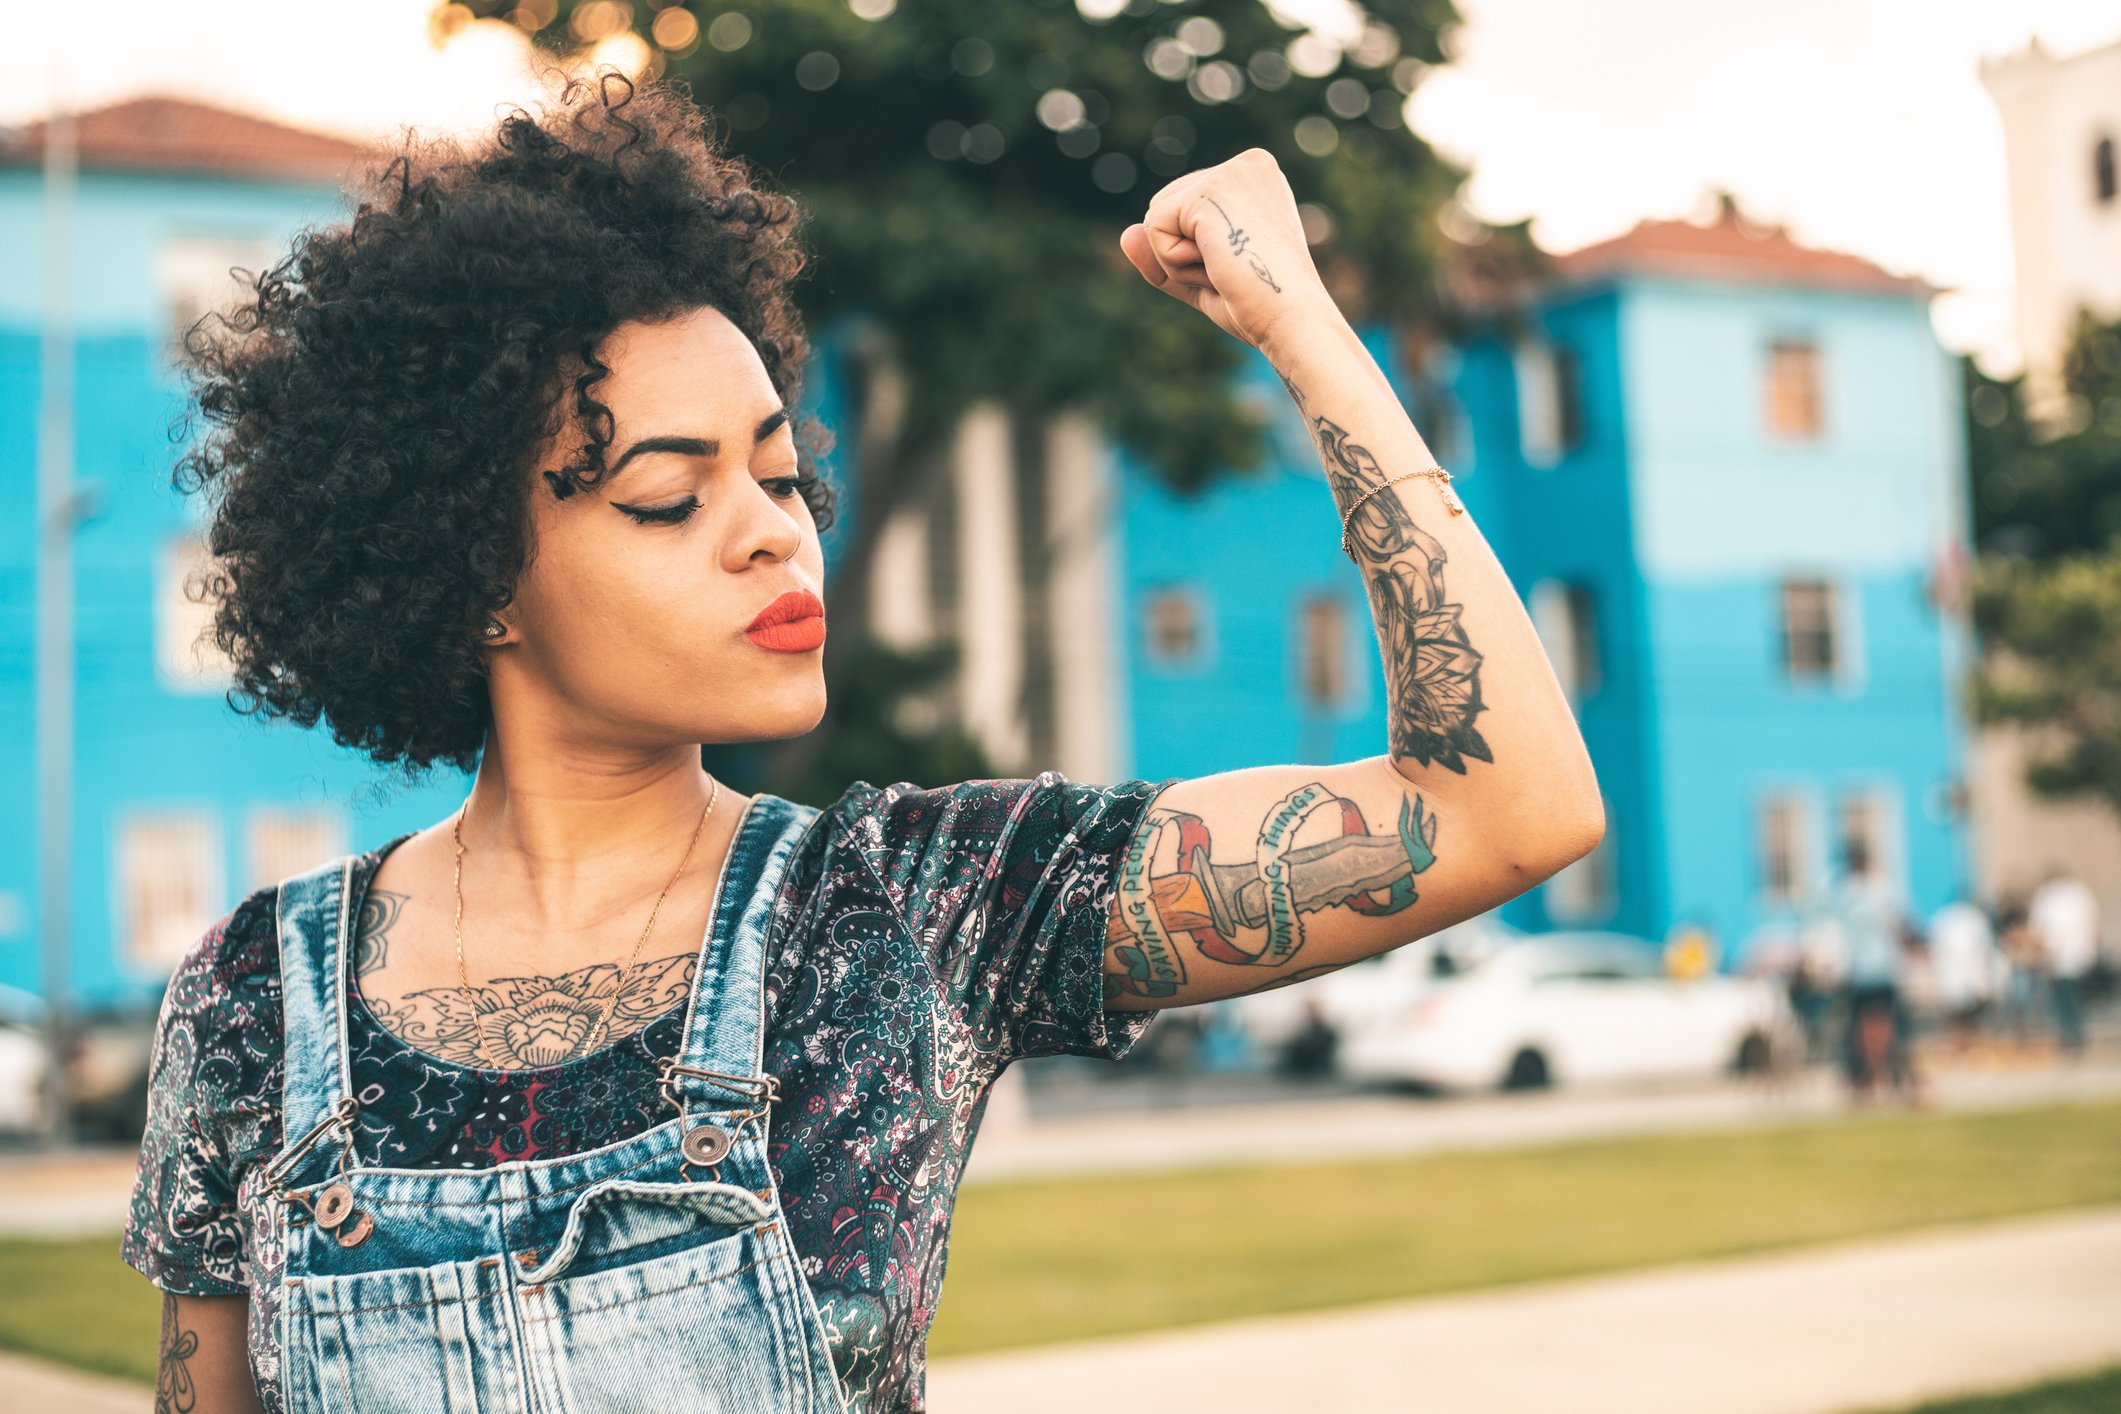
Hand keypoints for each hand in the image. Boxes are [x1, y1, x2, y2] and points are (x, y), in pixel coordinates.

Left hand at [1118, 148, 1335, 354]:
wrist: (1292, 320)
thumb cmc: (1258, 304)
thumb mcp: (1203, 276)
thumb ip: (1164, 254)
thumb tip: (1126, 233)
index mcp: (1256, 177)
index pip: (1186, 208)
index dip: (1198, 251)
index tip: (1242, 265)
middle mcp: (1247, 163)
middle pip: (1166, 207)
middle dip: (1184, 253)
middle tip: (1232, 272)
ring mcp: (1229, 172)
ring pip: (1155, 218)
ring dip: (1178, 260)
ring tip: (1225, 268)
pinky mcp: (1209, 190)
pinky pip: (1153, 229)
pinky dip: (1174, 262)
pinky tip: (1217, 266)